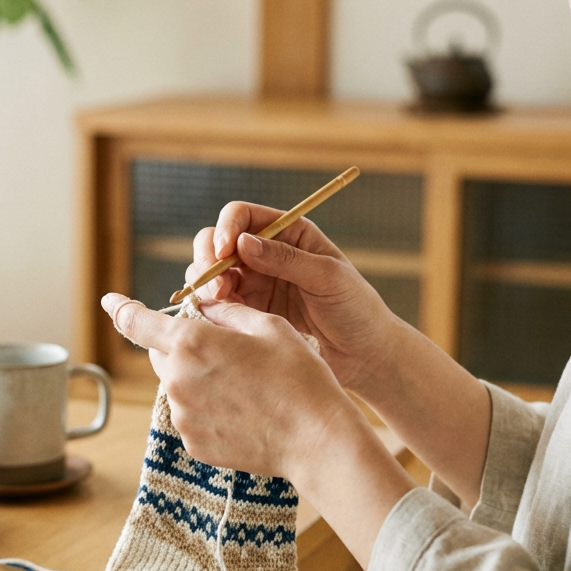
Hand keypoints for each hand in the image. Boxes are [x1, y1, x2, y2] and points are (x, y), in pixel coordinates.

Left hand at [102, 294, 352, 482]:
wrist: (315, 439)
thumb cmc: (298, 376)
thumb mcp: (268, 326)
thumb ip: (226, 312)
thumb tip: (204, 307)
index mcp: (192, 344)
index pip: (138, 322)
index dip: (120, 309)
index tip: (108, 301)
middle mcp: (177, 380)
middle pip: (161, 354)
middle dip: (182, 346)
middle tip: (225, 350)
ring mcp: (183, 416)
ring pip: (178, 385)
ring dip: (198, 379)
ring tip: (245, 386)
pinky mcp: (193, 443)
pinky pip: (191, 415)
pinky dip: (208, 409)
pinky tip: (244, 411)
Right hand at [188, 203, 396, 394]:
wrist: (364, 354)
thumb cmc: (357, 309)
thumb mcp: (327, 277)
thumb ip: (286, 259)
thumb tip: (243, 243)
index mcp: (289, 233)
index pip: (243, 216)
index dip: (226, 228)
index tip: (225, 253)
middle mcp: (266, 253)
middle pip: (217, 241)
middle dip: (208, 258)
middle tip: (216, 285)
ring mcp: (255, 283)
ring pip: (211, 271)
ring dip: (205, 282)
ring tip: (220, 302)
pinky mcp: (249, 312)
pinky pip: (217, 302)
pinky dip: (209, 305)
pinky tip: (220, 317)